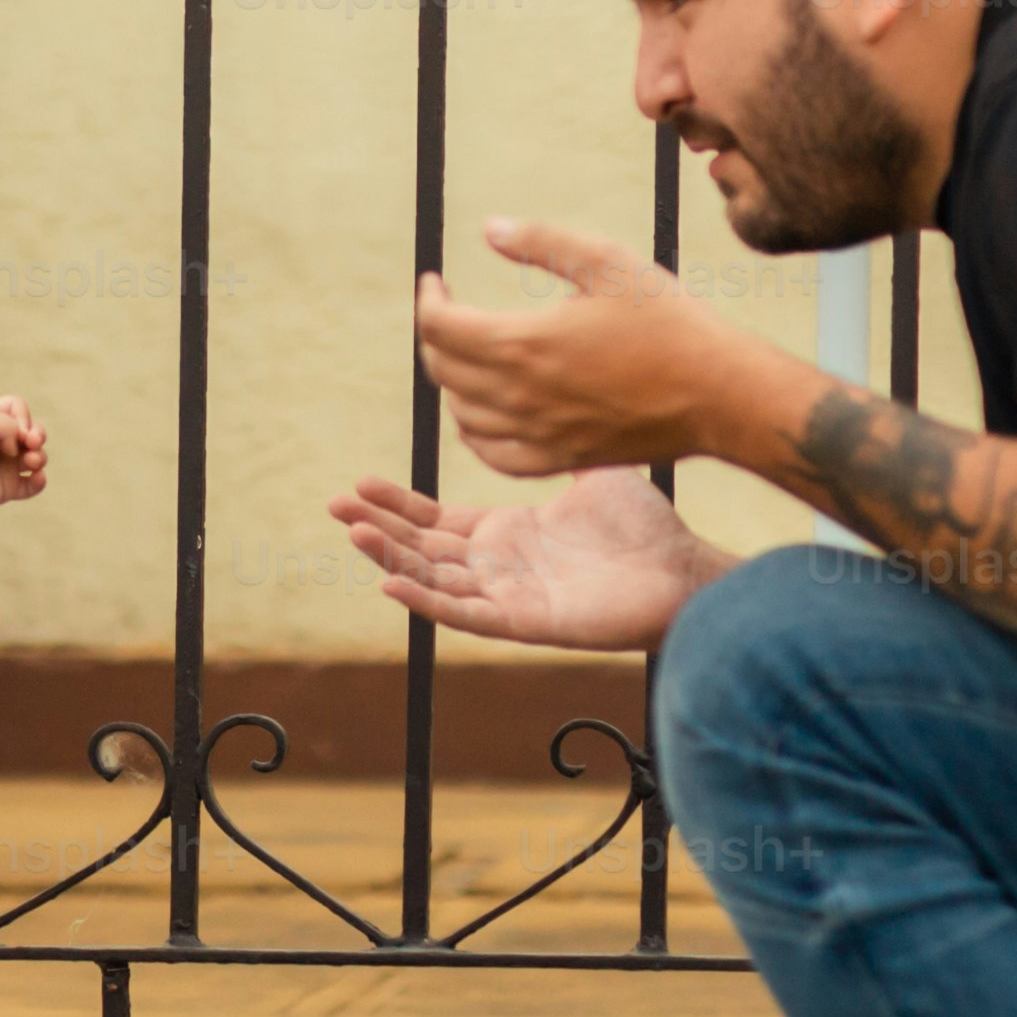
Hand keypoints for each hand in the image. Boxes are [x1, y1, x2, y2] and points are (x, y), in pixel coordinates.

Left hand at [0, 396, 46, 514]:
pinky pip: (32, 485)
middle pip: (33, 432)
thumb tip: (22, 447)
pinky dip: (39, 481)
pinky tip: (37, 477)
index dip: (23, 415)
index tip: (15, 428)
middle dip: (39, 434)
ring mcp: (5, 465)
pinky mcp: (8, 488)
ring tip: (31, 461)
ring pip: (36, 458)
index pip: (17, 408)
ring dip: (40, 457)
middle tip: (33, 442)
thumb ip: (14, 424)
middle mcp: (0, 442)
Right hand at [328, 466, 732, 653]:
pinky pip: (465, 615)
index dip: (396, 504)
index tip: (359, 483)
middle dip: (378, 527)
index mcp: (506, 533)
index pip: (434, 520)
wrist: (683, 569)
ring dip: (390, 560)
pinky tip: (392, 587)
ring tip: (354, 533)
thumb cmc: (644, 528)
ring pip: (433, 580)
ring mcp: (508, 596)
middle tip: (334, 505)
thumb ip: (556, 442)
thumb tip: (545, 395)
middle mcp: (498, 566)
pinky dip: (427, 603)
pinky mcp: (524, 622)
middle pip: (421, 549)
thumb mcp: (589, 469)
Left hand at [411, 218, 765, 478]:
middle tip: (451, 311)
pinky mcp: (559, 460)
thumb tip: (488, 229)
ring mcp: (537, 435)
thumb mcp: (608, 262)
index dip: (429, 299)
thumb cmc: (668, 322)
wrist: (717, 394)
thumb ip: (542, 241)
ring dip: (453, 381)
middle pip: (443, 369)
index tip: (437, 281)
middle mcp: (520, 396)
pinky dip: (474, 433)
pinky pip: (493, 455)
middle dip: (436, 335)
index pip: (440, 327)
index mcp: (523, 344)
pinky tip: (483, 414)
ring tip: (470, 353)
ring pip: (461, 415)